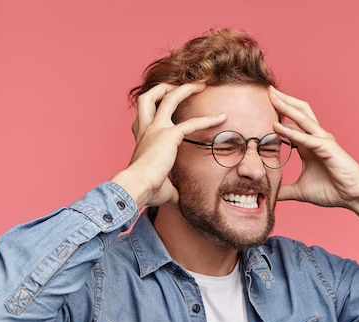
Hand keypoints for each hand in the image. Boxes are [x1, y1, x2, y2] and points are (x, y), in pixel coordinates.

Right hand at [111, 83, 225, 207]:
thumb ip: (170, 189)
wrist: (137, 187)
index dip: (152, 109)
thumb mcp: (159, 187)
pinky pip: (192, 123)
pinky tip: (221, 118)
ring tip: (201, 84)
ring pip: (169, 98)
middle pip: (148, 97)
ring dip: (185, 88)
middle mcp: (145, 129)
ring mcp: (156, 129)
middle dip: (163, 87)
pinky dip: (208, 119)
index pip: (143, 116)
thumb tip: (178, 200)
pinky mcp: (169, 135)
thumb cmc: (146, 189)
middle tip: (178, 84)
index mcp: (140, 138)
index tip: (163, 106)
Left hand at [269, 86, 358, 222]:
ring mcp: (323, 141)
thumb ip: (285, 191)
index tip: (260, 107)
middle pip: (298, 112)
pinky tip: (277, 126)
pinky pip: (307, 138)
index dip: (278, 114)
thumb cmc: (332, 190)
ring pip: (302, 118)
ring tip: (271, 96)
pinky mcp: (328, 148)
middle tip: (266, 90)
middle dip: (283, 100)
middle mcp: (315, 138)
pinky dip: (292, 132)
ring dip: (286, 106)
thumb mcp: (300, 191)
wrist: (354, 196)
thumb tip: (270, 194)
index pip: (291, 124)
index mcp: (308, 145)